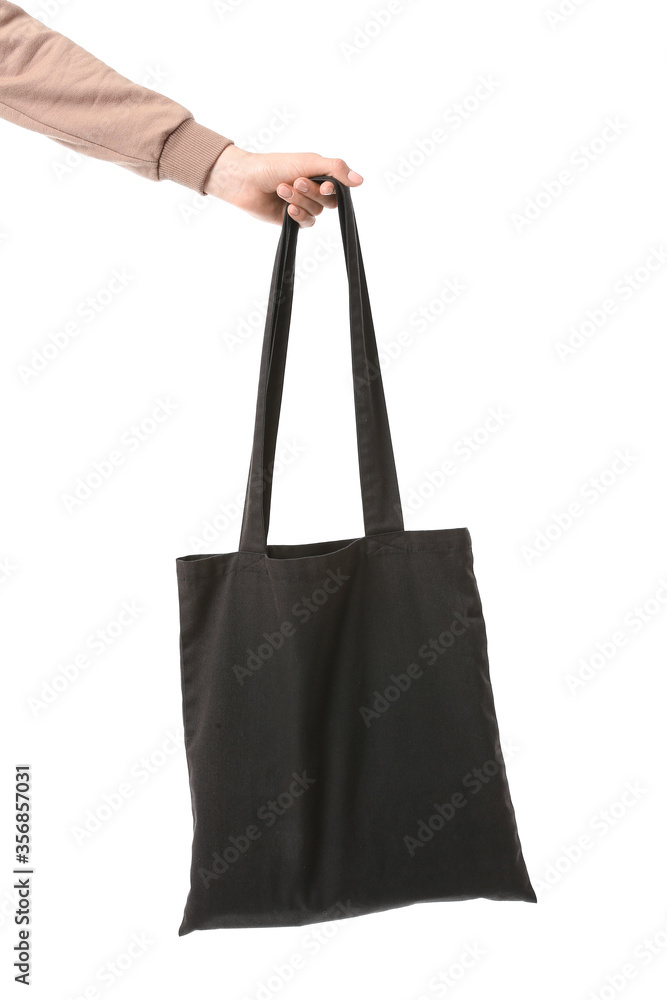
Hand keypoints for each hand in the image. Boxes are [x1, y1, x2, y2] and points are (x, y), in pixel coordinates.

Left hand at [203, 145, 363, 226]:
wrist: (246, 180)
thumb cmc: (274, 165)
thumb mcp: (309, 162)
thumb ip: (336, 169)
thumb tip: (360, 181)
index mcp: (318, 173)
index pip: (338, 187)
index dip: (333, 188)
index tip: (324, 184)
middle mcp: (312, 189)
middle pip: (328, 201)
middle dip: (312, 192)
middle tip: (295, 181)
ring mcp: (302, 205)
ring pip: (316, 212)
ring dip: (300, 201)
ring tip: (282, 190)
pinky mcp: (291, 219)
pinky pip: (307, 223)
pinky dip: (298, 215)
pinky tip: (287, 209)